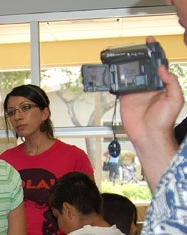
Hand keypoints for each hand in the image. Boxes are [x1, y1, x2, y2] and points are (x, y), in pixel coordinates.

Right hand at [119, 37, 182, 189]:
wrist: (149, 135)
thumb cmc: (164, 121)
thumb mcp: (175, 99)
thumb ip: (171, 82)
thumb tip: (162, 69)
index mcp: (161, 85)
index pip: (158, 65)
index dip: (155, 53)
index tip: (151, 42)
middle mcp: (149, 87)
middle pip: (143, 67)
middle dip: (139, 57)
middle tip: (135, 48)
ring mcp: (136, 92)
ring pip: (130, 75)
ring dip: (127, 67)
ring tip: (123, 58)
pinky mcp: (125, 98)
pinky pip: (120, 87)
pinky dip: (116, 80)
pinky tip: (115, 74)